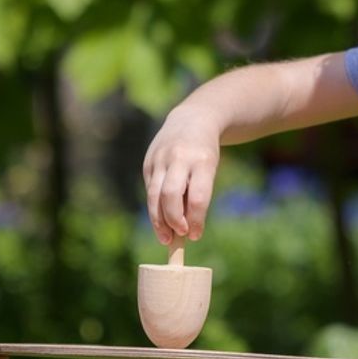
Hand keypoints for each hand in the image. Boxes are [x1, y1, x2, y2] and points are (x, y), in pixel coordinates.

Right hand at [142, 105, 222, 244]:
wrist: (191, 120)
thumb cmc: (204, 153)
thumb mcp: (210, 169)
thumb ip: (197, 195)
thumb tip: (184, 229)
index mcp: (202, 161)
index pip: (198, 197)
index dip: (195, 219)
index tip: (195, 235)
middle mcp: (179, 158)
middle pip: (171, 195)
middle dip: (174, 220)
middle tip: (179, 236)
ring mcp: (160, 159)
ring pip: (154, 195)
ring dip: (158, 221)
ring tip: (166, 238)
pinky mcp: (148, 162)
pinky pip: (149, 191)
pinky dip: (155, 208)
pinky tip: (161, 221)